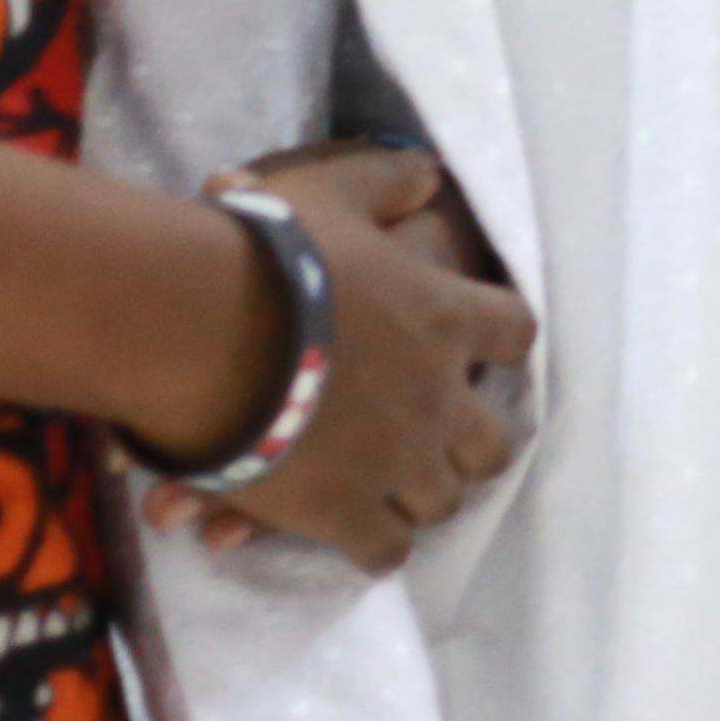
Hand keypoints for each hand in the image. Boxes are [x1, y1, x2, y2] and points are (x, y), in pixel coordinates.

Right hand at [152, 147, 534, 574]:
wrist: (205, 335)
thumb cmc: (272, 256)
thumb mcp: (334, 193)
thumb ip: (387, 180)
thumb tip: (429, 170)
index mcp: (447, 318)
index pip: (514, 334)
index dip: (497, 341)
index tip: (477, 347)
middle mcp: (439, 397)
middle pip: (492, 444)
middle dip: (471, 444)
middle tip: (442, 439)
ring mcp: (398, 462)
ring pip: (444, 500)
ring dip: (426, 493)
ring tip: (400, 488)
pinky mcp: (345, 512)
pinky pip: (386, 550)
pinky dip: (381, 544)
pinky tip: (363, 534)